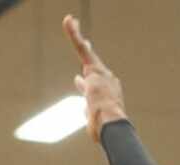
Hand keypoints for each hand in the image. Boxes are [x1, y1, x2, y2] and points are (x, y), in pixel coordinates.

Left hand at [63, 15, 125, 142]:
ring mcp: (100, 72)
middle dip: (82, 49)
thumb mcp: (93, 119)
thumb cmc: (105, 128)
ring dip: (74, 35)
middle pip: (91, 62)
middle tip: (78, 37)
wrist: (112, 124)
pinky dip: (73, 34)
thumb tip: (82, 105)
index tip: (79, 78)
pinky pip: (81, 48)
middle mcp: (106, 79)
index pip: (94, 83)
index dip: (86, 81)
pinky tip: (68, 21)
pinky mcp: (92, 67)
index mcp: (107, 93)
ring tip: (68, 21)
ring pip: (83, 51)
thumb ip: (87, 109)